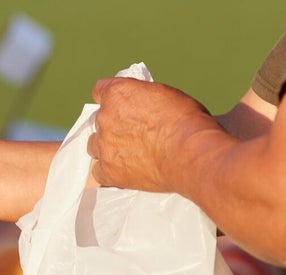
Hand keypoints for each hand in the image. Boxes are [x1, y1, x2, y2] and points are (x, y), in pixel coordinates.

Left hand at [88, 77, 216, 190]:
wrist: (190, 153)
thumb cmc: (186, 121)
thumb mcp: (165, 95)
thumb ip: (143, 98)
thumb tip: (141, 105)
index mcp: (118, 93)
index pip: (100, 90)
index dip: (110, 99)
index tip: (118, 106)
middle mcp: (105, 117)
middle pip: (99, 120)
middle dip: (113, 126)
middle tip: (133, 135)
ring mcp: (104, 145)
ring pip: (94, 145)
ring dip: (106, 148)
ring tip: (127, 154)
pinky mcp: (108, 171)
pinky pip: (98, 172)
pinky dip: (108, 172)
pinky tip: (123, 172)